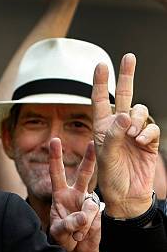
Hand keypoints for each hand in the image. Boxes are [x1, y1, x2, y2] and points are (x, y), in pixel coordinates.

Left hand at [49, 138, 102, 251]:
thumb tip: (84, 215)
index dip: (55, 157)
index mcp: (60, 194)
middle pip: (83, 174)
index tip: (55, 140)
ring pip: (89, 204)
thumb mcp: (59, 231)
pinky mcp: (98, 212)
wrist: (79, 249)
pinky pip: (93, 216)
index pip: (56, 173)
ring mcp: (88, 202)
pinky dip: (86, 228)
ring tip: (75, 233)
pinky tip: (82, 234)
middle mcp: (75, 194)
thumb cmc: (64, 237)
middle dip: (89, 159)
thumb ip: (68, 223)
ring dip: (81, 222)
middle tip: (93, 143)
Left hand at [93, 54, 159, 217]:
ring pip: (139, 110)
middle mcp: (117, 126)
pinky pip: (151, 127)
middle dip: (126, 76)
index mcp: (101, 128)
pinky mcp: (149, 140)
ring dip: (136, 118)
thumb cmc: (110, 177)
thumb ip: (113, 134)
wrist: (127, 195)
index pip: (99, 101)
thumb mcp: (106, 155)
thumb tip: (124, 114)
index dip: (101, 83)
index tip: (100, 64)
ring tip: (131, 134)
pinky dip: (147, 132)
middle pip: (123, 96)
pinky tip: (141, 141)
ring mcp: (134, 132)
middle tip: (128, 56)